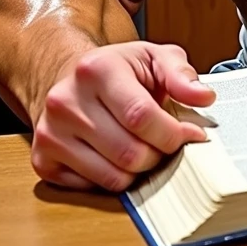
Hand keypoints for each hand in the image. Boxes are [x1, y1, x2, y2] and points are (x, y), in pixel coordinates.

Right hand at [31, 41, 216, 191]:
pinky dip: (114, 179)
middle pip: (128, 152)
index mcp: (96, 69)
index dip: (173, 132)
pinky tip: (118, 156)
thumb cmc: (117, 70)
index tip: (191, 134)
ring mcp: (51, 133)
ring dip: (139, 170)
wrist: (68, 78)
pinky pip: (91, 188)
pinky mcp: (43, 160)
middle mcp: (66, 101)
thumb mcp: (153, 57)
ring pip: (111, 176)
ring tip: (145, 149)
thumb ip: (181, 74)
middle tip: (166, 144)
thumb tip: (204, 97)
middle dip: (159, 154)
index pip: (141, 116)